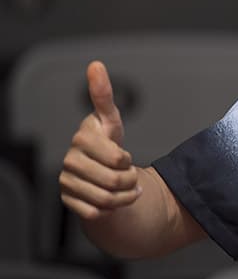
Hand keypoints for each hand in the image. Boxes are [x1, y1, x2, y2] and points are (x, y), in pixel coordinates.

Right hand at [59, 61, 140, 219]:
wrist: (99, 173)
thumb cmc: (106, 143)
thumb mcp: (111, 120)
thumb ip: (104, 95)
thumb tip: (95, 65)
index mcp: (82, 139)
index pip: (117, 158)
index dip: (127, 160)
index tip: (123, 155)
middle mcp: (69, 160)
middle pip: (114, 181)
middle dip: (130, 180)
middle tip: (129, 175)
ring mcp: (67, 181)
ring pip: (108, 199)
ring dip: (125, 196)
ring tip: (126, 187)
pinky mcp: (68, 201)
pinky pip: (97, 213)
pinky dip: (113, 209)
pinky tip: (115, 199)